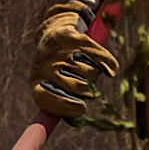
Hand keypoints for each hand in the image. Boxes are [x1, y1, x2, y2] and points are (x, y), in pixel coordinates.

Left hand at [32, 6, 126, 133]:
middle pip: (78, 88)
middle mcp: (44, 65)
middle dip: (88, 91)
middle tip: (86, 85)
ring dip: (94, 73)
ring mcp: (58, 51)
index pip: (46, 99)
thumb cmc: (54, 66)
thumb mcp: (52, 85)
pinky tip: (112, 68)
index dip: (65, 106)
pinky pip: (97, 55)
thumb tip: (76, 121)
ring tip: (84, 65)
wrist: (53, 28)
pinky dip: (108, 62)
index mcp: (36, 80)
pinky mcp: (72, 37)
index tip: (82, 108)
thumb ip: (61, 104)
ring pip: (90, 73)